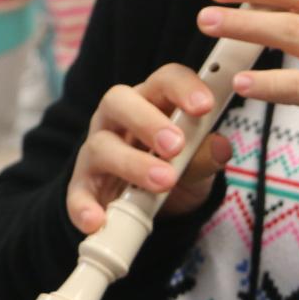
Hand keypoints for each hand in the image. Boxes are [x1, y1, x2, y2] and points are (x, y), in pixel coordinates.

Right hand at [67, 63, 232, 234]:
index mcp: (152, 100)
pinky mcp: (83, 186)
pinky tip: (99, 220)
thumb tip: (221, 147)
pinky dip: (85, 206)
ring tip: (163, 182)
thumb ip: (206, 154)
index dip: (183, 88)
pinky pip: (77, 193)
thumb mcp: (198, 162)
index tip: (205, 106)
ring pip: (101, 146)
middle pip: (119, 100)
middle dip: (148, 121)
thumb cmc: (176, 167)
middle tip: (176, 145)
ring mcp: (96, 150)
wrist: (154, 208)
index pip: (165, 79)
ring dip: (132, 163)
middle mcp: (117, 118)